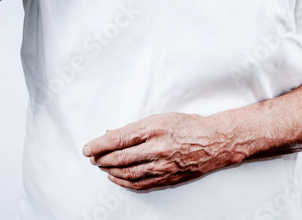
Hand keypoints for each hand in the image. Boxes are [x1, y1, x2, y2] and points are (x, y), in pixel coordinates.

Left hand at [81, 112, 245, 189]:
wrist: (214, 142)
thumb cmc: (186, 126)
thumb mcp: (159, 118)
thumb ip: (134, 128)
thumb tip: (110, 135)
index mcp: (154, 129)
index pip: (119, 139)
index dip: (99, 145)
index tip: (87, 148)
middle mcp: (158, 148)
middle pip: (121, 158)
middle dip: (102, 159)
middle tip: (92, 158)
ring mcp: (163, 165)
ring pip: (128, 173)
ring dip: (110, 171)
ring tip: (102, 167)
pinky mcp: (168, 178)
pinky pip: (141, 184)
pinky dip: (125, 182)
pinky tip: (116, 178)